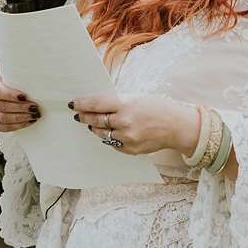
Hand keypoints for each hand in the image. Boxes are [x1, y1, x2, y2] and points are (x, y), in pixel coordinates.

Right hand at [0, 70, 39, 131]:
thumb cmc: (11, 80)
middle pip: (2, 106)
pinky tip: (29, 121)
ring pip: (4, 118)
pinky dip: (19, 125)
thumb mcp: (12, 74)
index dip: (10, 95)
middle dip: (20, 108)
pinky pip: (5, 127)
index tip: (24, 97)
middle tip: (34, 107)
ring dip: (21, 117)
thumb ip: (18, 77)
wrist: (5, 89)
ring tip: (34, 115)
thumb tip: (34, 80)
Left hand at [69, 94, 200, 156]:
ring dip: (95, 128)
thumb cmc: (157, 108)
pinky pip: (112, 143)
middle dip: (84, 117)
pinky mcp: (129, 149)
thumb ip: (118, 102)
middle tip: (77, 115)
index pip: (96, 104)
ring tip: (92, 123)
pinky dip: (109, 137)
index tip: (72, 104)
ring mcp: (126, 137)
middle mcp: (124, 122)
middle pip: (96, 120)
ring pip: (102, 133)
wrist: (175, 127)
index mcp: (125, 105)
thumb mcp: (136, 98)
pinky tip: (109, 132)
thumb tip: (97, 106)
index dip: (82, 104)